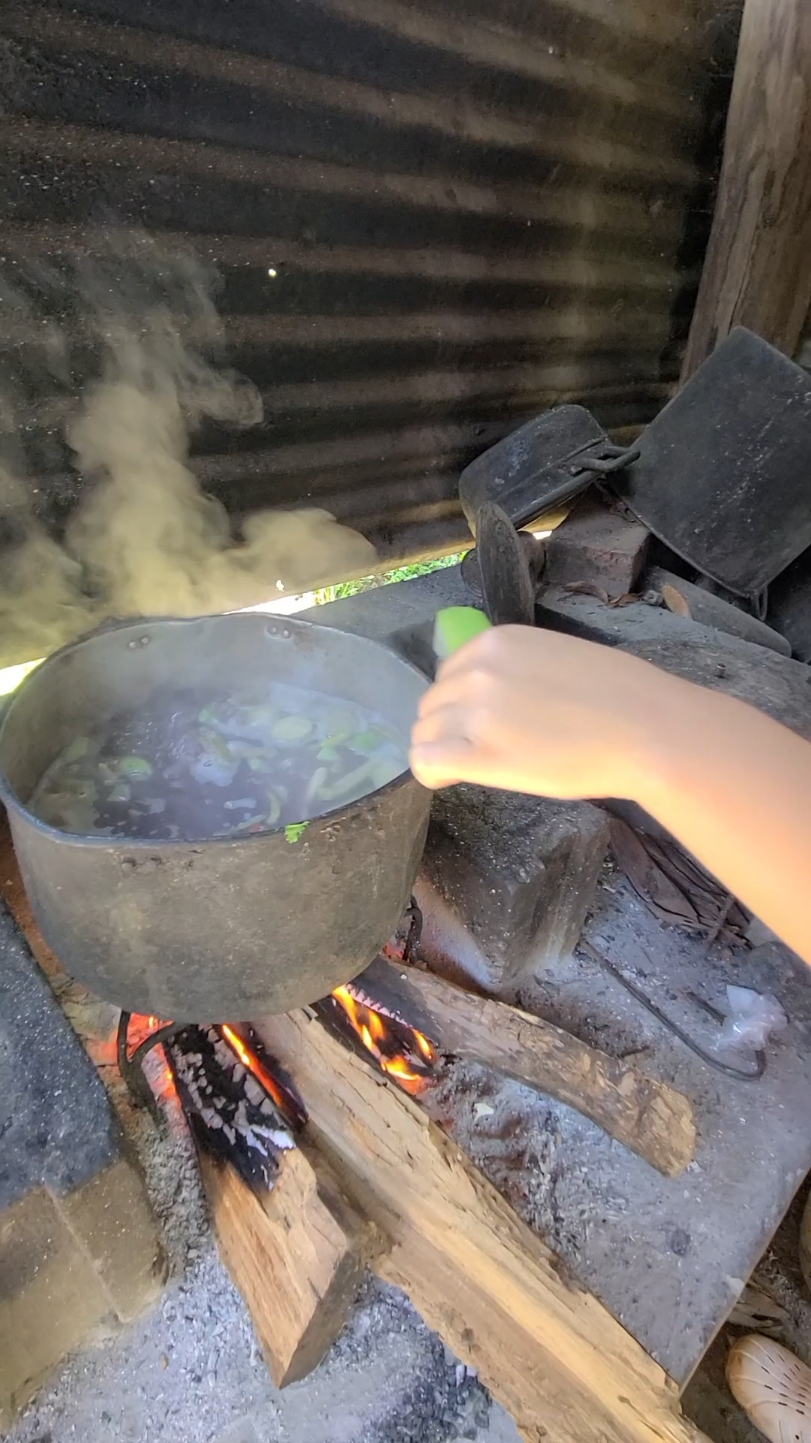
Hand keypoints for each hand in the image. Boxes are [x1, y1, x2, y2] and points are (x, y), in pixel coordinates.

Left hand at [409, 625, 671, 799]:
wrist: (646, 728)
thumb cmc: (618, 696)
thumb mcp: (553, 656)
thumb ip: (513, 669)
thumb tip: (495, 696)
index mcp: (494, 641)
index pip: (448, 674)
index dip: (460, 703)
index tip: (482, 722)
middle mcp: (476, 670)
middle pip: (432, 705)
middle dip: (450, 728)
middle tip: (484, 748)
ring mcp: (475, 712)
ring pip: (424, 734)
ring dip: (441, 750)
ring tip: (474, 766)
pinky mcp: (479, 755)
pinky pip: (425, 762)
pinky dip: (430, 773)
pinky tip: (450, 780)